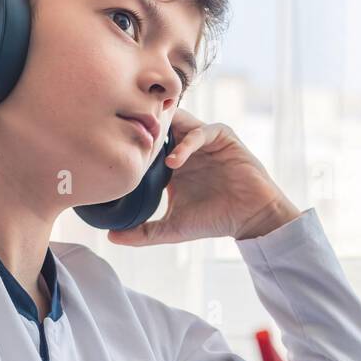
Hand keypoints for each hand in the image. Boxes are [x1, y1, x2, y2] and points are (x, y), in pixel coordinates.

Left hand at [107, 107, 301, 247]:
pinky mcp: (222, 136)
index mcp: (172, 163)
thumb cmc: (213, 221)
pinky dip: (187, 141)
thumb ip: (143, 232)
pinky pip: (202, 130)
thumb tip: (111, 237)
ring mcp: (204, 140)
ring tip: (149, 148)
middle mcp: (186, 147)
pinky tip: (175, 160)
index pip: (147, 144)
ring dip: (163, 131)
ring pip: (179, 122)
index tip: (115, 156)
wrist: (249, 217)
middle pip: (160, 127)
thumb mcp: (172, 228)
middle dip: (145, 130)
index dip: (132, 146)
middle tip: (127, 140)